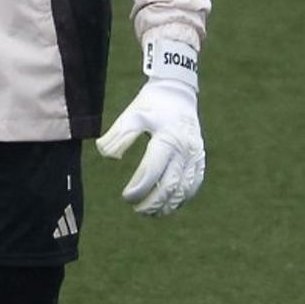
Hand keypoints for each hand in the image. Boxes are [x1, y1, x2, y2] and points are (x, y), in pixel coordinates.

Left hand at [96, 39, 204, 215]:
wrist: (178, 91)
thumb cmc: (151, 104)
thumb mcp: (132, 114)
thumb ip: (119, 135)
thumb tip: (105, 154)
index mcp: (166, 138)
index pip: (152, 172)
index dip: (139, 188)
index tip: (126, 197)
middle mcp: (184, 150)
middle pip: (170, 186)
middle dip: (153, 202)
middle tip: (137, 209)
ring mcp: (195, 155)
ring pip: (184, 189)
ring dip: (168, 205)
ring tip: (151, 212)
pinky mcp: (200, 157)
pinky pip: (194, 184)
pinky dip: (182, 198)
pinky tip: (169, 204)